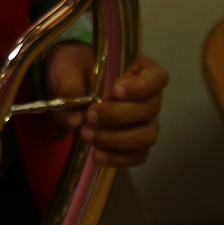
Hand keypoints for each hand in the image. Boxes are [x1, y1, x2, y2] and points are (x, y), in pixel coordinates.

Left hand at [44, 47, 168, 167]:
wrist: (69, 88)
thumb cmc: (75, 68)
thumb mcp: (67, 66)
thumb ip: (69, 84)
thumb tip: (76, 118)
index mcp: (139, 69)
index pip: (157, 77)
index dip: (142, 86)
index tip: (115, 91)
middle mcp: (148, 97)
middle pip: (150, 109)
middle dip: (118, 116)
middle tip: (90, 116)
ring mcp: (144, 122)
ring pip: (146, 136)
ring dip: (117, 140)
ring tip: (87, 136)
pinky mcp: (135, 143)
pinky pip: (137, 155)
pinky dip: (119, 158)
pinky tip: (97, 155)